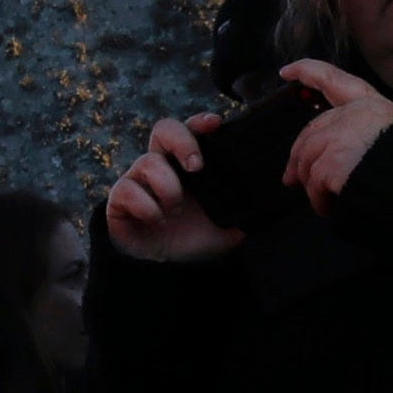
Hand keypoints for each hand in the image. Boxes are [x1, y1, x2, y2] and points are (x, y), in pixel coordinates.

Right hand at [104, 111, 242, 262]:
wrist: (170, 270)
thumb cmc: (197, 238)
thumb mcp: (231, 224)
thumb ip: (247, 208)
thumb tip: (273, 199)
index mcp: (187, 164)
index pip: (191, 131)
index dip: (199, 122)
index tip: (215, 124)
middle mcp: (162, 164)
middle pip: (164, 128)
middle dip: (182, 142)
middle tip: (197, 167)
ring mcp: (137, 179)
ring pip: (147, 162)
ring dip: (168, 188)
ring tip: (175, 211)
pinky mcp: (119, 199)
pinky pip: (127, 190)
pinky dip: (147, 206)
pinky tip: (158, 221)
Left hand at [273, 59, 392, 205]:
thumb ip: (363, 137)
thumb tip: (332, 158)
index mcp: (372, 105)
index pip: (332, 79)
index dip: (308, 71)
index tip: (288, 72)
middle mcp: (354, 115)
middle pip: (312, 132)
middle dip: (298, 156)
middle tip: (291, 178)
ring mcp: (340, 138)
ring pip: (308, 160)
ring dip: (312, 184)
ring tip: (322, 200)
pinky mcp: (333, 163)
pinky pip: (315, 184)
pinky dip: (320, 200)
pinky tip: (329, 208)